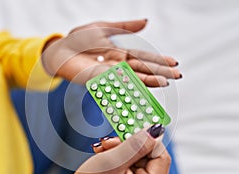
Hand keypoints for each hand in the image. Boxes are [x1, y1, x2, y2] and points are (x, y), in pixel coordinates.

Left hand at [43, 19, 180, 86]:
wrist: (60, 49)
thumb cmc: (79, 38)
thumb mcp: (104, 28)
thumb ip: (125, 27)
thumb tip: (146, 21)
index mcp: (121, 52)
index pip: (144, 56)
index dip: (159, 60)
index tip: (175, 63)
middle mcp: (119, 65)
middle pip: (142, 68)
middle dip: (160, 71)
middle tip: (178, 75)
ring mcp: (110, 74)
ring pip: (132, 78)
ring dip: (149, 80)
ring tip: (165, 82)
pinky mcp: (99, 80)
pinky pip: (116, 83)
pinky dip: (129, 85)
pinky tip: (141, 86)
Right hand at [59, 127, 170, 173]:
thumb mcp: (111, 163)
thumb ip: (134, 145)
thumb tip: (154, 131)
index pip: (161, 156)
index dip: (150, 139)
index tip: (138, 126)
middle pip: (147, 156)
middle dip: (129, 144)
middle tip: (113, 140)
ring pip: (136, 159)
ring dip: (120, 149)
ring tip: (104, 149)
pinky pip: (128, 166)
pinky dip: (117, 157)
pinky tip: (104, 155)